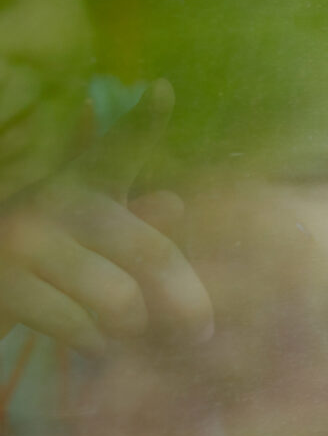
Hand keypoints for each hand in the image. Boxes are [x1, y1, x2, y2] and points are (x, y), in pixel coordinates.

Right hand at [0, 81, 210, 354]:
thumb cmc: (42, 265)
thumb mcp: (86, 237)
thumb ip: (132, 225)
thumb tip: (175, 204)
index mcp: (79, 184)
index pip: (115, 147)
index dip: (142, 120)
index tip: (163, 91)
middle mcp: (54, 204)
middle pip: (152, 253)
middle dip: (188, 303)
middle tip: (200, 334)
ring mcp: (26, 243)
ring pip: (121, 301)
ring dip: (131, 330)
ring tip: (122, 333)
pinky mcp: (5, 285)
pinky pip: (82, 330)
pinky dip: (96, 345)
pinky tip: (90, 341)